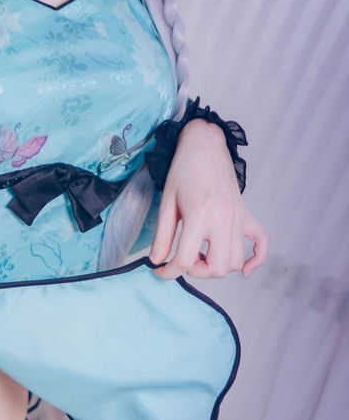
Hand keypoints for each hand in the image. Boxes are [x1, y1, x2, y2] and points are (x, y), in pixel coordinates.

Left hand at [150, 119, 268, 280]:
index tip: (160, 271)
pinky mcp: (247, 215)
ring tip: (202, 253)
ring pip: (236, 261)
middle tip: (184, 259)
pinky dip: (257, 260)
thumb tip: (156, 261)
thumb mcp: (166, 203)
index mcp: (199, 215)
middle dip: (197, 272)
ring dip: (218, 266)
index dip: (169, 272)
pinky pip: (262, 243)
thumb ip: (162, 235)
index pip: (185, 259)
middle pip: (217, 267)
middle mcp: (223, 219)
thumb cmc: (183, 171)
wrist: (204, 147)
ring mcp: (238, 218)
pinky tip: (245, 269)